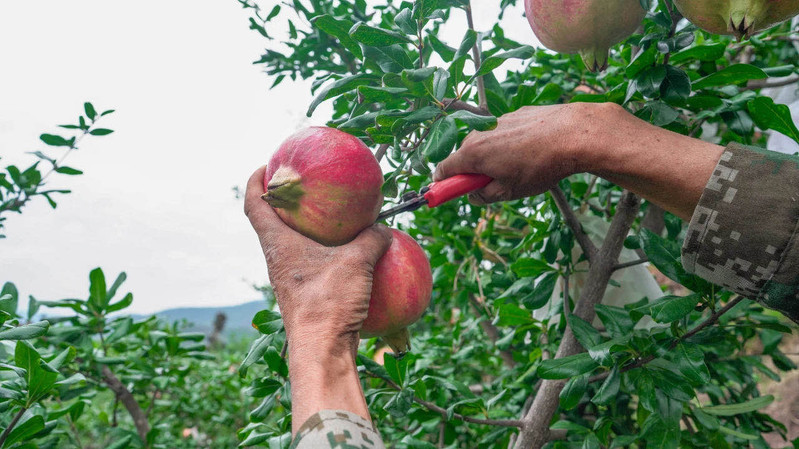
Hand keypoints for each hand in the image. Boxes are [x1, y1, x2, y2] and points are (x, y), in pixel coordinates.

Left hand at [244, 166, 392, 354]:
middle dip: (285, 202)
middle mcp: (278, 259)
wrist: (321, 351)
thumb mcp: (356, 262)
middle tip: (308, 186)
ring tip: (332, 216)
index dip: (257, 180)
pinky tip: (350, 252)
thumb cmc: (329, 302)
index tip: (268, 165)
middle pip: (272, 221)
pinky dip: (325, 251)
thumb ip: (371, 239)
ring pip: (292, 243)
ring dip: (306, 228)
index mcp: (278, 244)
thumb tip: (382, 228)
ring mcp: (290, 277)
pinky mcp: (305, 293)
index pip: (254, 204)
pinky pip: (311, 262)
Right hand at [434, 102, 623, 204]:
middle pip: (465, 156)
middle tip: (494, 185)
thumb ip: (484, 196)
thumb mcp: (509, 192)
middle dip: (474, 171)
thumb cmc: (540, 166)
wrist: (574, 134)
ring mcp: (498, 121)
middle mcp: (479, 133)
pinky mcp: (517, 114)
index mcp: (473, 153)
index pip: (444, 170)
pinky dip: (512, 144)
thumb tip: (474, 195)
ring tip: (522, 168)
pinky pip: (506, 133)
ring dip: (495, 157)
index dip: (444, 184)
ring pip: (487, 143)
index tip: (450, 193)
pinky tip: (534, 152)